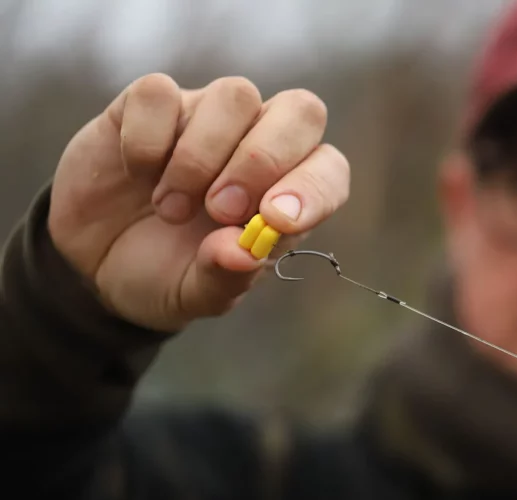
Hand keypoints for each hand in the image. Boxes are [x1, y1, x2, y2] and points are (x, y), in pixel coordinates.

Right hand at [48, 73, 349, 331]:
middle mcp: (258, 143)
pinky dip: (147, 140)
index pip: (329, 169)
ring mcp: (207, 116)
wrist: (91, 264)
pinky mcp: (151, 104)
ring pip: (236, 95)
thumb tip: (242, 254)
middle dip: (263, 160)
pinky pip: (160, 92)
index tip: (275, 219)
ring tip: (170, 210)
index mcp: (287, 191)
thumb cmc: (166, 273)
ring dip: (201, 158)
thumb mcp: (197, 294)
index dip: (314, 187)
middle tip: (220, 210)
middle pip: (301, 111)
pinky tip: (137, 176)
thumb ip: (225, 277)